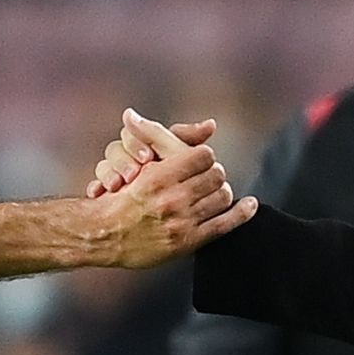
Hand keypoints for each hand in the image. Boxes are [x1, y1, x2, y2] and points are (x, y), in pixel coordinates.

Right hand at [90, 111, 254, 267]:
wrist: (104, 236)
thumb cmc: (117, 200)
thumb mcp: (130, 163)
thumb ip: (147, 137)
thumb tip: (135, 113)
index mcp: (158, 177)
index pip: (203, 156)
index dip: (204, 156)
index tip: (201, 160)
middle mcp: (172, 199)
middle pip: (216, 176)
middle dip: (214, 174)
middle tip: (210, 176)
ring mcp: (182, 222)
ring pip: (223, 197)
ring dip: (222, 191)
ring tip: (217, 191)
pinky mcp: (189, 241)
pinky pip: (225, 224)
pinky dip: (242, 213)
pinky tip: (250, 205)